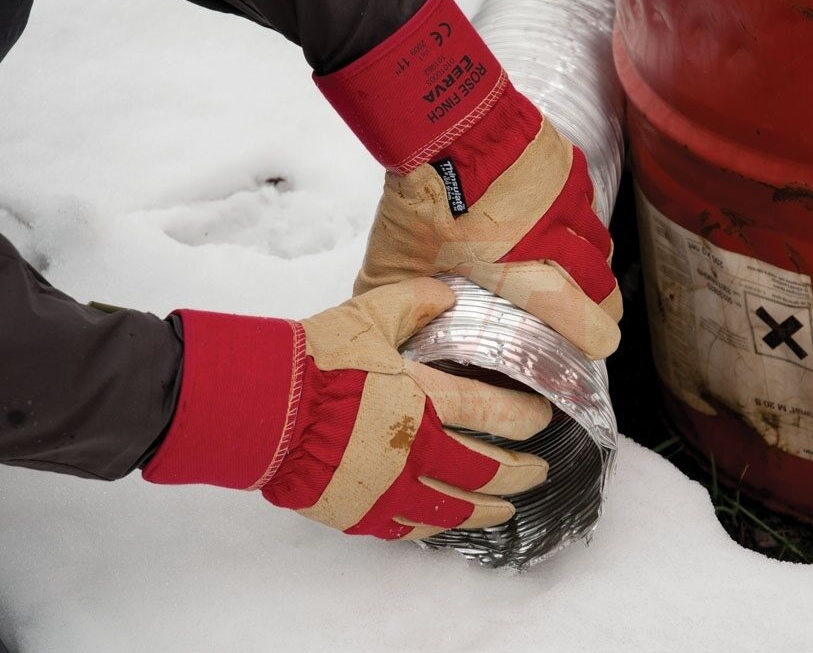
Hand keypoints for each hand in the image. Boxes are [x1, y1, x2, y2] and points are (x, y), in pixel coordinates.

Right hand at [144, 278, 551, 539]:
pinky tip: (448, 522)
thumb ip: (416, 302)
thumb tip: (449, 294)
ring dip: (488, 510)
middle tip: (538, 472)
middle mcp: (415, 451)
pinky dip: (437, 526)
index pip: (493, 413)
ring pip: (454, 509)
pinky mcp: (362, 513)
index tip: (542, 419)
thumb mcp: (370, 315)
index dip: (525, 418)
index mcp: (424, 401)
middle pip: (485, 470)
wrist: (261, 406)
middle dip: (520, 473)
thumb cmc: (315, 359)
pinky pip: (411, 528)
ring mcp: (389, 488)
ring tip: (507, 510)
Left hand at [315, 0, 621, 358]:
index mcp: (518, 268)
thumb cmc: (422, 194)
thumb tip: (379, 311)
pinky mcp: (566, 163)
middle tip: (596, 313)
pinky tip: (564, 218)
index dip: (594, 335)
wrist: (443, 120)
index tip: (598, 345)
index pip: (576, 313)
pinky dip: (582, 216)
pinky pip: (588, 199)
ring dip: (595, 260)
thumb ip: (392, 290)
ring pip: (599, 240)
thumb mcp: (397, 255)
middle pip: (600, 280)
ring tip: (581, 268)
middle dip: (602, 302)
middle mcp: (552, 236)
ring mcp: (565, 198)